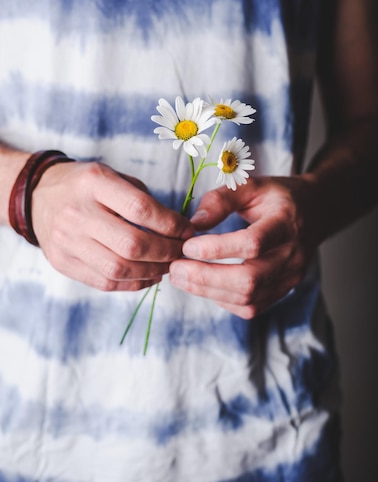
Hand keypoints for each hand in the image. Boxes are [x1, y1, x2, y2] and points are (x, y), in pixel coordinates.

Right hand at [31, 161, 193, 291]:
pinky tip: (148, 276)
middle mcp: (77, 213)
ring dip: (153, 272)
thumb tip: (178, 229)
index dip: (171, 224)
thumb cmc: (85, 185)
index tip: (187, 231)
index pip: (141, 209)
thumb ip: (142, 199)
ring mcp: (66, 241)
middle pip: (132, 244)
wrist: (37, 196)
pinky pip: (105, 282)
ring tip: (168, 265)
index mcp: (94, 184)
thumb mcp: (111, 176)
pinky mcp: (62, 263)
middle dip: (166, 252)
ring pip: (119, 269)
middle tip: (182, 252)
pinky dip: (133, 283)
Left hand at [169, 176, 316, 318]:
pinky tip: (206, 286)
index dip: (217, 248)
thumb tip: (194, 223)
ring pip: (248, 297)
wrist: (316, 212)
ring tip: (181, 278)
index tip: (187, 246)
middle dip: (206, 278)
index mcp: (286, 223)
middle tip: (175, 269)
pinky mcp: (284, 290)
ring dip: (208, 291)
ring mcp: (290, 276)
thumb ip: (222, 199)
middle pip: (249, 279)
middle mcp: (292, 254)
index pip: (253, 243)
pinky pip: (252, 307)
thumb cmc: (278, 197)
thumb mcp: (252, 184)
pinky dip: (224, 300)